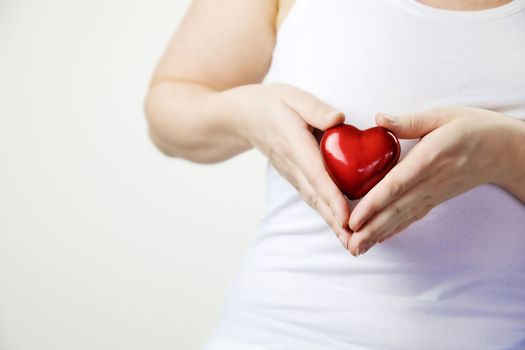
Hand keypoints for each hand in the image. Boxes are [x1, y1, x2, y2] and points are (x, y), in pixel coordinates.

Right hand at [225, 83, 352, 248]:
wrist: (243, 118)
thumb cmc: (271, 104)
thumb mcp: (292, 97)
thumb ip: (315, 108)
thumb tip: (339, 120)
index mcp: (294, 144)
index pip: (316, 174)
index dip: (332, 197)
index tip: (346, 218)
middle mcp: (292, 165)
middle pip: (316, 197)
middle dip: (335, 221)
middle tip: (354, 243)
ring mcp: (292, 174)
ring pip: (314, 201)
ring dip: (331, 223)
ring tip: (350, 243)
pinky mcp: (294, 177)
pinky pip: (312, 197)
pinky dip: (325, 213)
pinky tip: (339, 226)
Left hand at [346, 107, 522, 255]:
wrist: (505, 150)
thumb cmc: (473, 128)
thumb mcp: (442, 116)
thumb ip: (408, 121)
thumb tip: (378, 119)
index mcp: (428, 159)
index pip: (396, 185)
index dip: (374, 203)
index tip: (355, 218)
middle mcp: (430, 182)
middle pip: (396, 209)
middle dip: (371, 228)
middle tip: (349, 244)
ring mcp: (434, 194)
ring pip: (402, 217)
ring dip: (379, 234)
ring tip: (358, 248)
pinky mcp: (436, 199)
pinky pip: (413, 217)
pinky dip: (395, 229)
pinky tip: (380, 239)